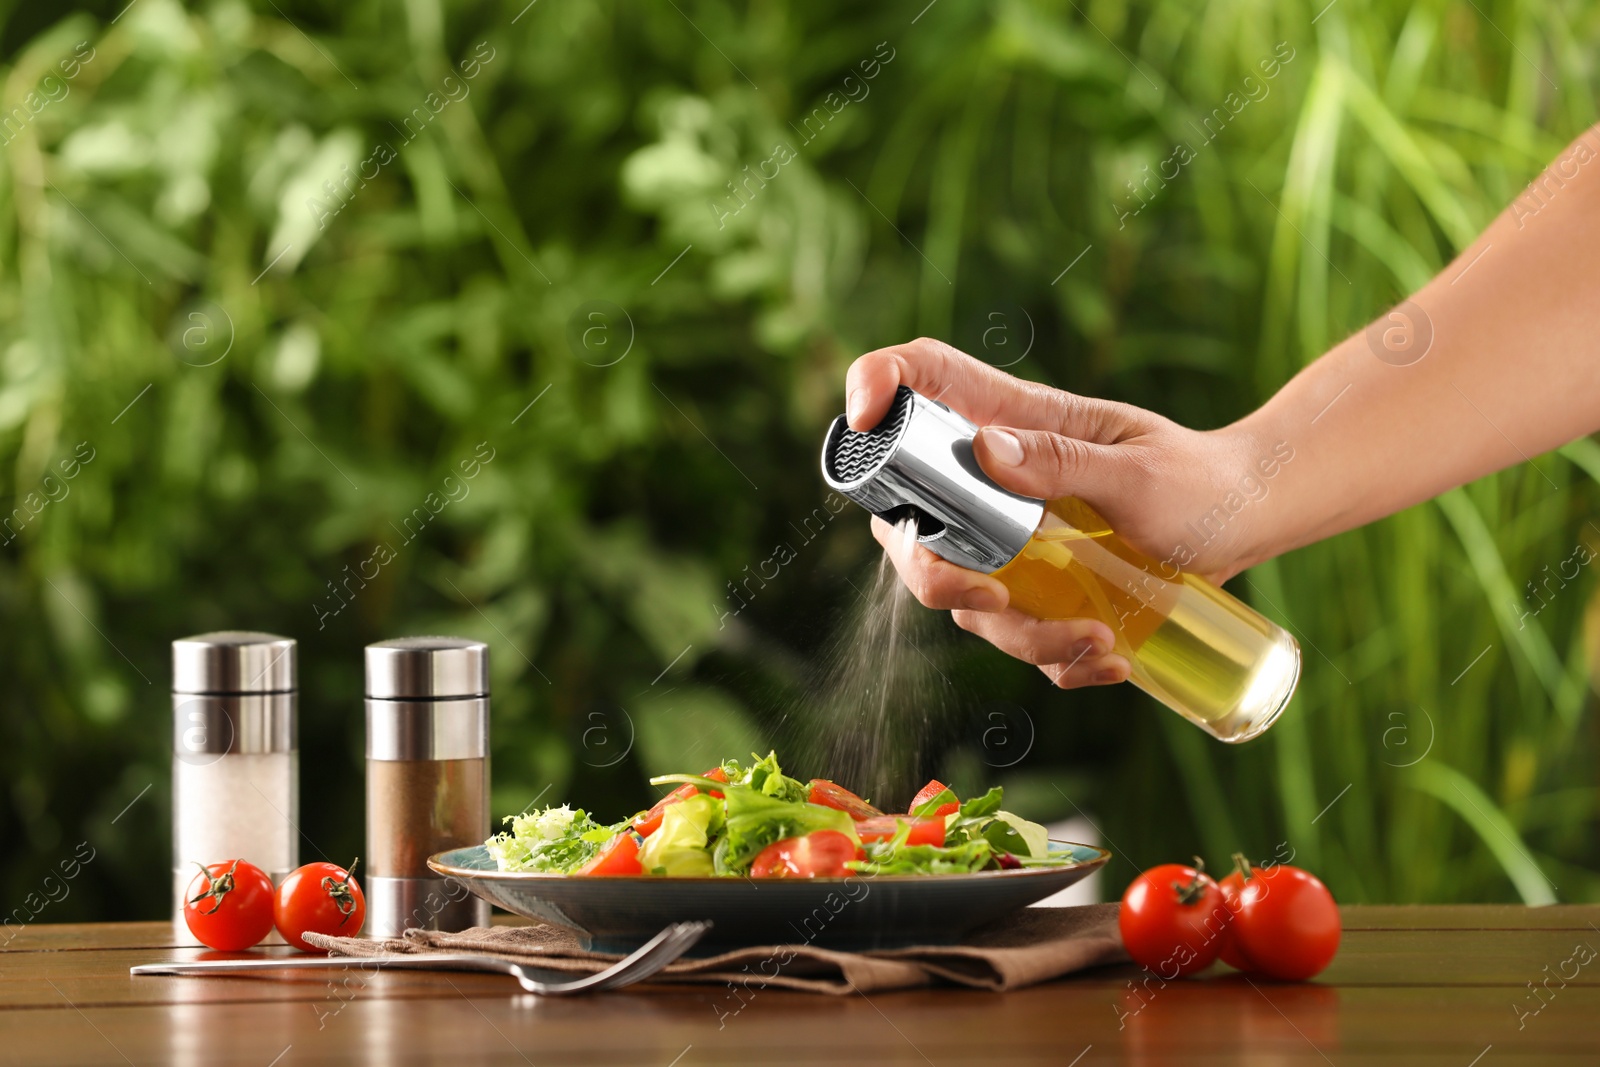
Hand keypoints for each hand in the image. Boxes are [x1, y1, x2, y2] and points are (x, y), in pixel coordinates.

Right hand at [848, 338, 1274, 689]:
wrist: (1245, 520)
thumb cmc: (1196, 477)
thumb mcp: (1138, 469)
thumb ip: (1065, 460)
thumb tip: (987, 448)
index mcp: (1010, 422)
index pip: (921, 380)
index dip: (874, 384)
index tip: (863, 419)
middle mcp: (993, 482)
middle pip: (910, 522)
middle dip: (930, 574)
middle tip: (989, 598)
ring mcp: (1010, 542)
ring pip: (964, 599)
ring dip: (1019, 635)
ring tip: (1098, 641)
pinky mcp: (1039, 592)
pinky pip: (1020, 639)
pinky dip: (1058, 662)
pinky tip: (1112, 660)